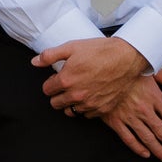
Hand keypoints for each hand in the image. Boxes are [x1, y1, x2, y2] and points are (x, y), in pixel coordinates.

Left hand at [32, 36, 151, 118]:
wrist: (126, 58)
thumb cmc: (100, 51)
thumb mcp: (72, 47)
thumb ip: (50, 55)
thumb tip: (35, 62)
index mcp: (66, 80)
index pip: (47, 90)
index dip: (51, 82)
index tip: (57, 78)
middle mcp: (76, 95)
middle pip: (55, 103)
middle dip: (57, 94)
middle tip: (66, 85)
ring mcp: (89, 104)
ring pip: (70, 111)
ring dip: (70, 103)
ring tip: (77, 91)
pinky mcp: (102, 109)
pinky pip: (86, 115)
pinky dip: (85, 108)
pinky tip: (90, 96)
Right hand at [103, 76, 161, 160]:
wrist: (101, 73)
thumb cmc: (126, 70)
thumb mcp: (149, 69)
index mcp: (154, 97)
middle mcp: (144, 109)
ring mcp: (129, 117)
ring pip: (147, 138)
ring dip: (158, 150)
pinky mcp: (115, 121)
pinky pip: (129, 138)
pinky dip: (138, 148)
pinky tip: (146, 153)